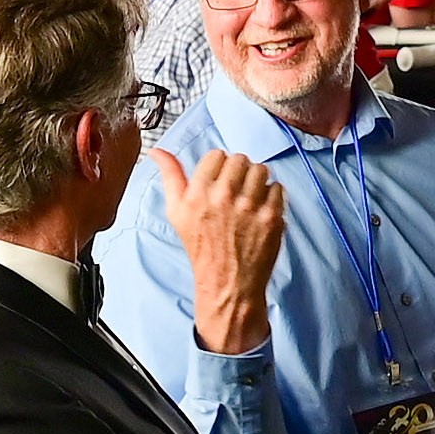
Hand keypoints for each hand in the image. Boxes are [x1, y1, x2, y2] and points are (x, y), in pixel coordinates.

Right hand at [150, 145, 284, 355]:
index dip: (220, 167)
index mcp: (198, 193)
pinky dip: (273, 197)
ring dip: (258, 181)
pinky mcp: (271, 217)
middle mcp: (223, 197)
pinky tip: (261, 211)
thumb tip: (157, 151)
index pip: (217, 155)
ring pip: (261, 170)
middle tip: (236, 191)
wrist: (227, 282)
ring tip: (250, 199)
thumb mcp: (177, 213)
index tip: (220, 181)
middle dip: (239, 172)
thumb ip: (171, 177)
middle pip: (241, 159)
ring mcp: (250, 207)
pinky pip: (278, 188)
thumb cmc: (201, 247)